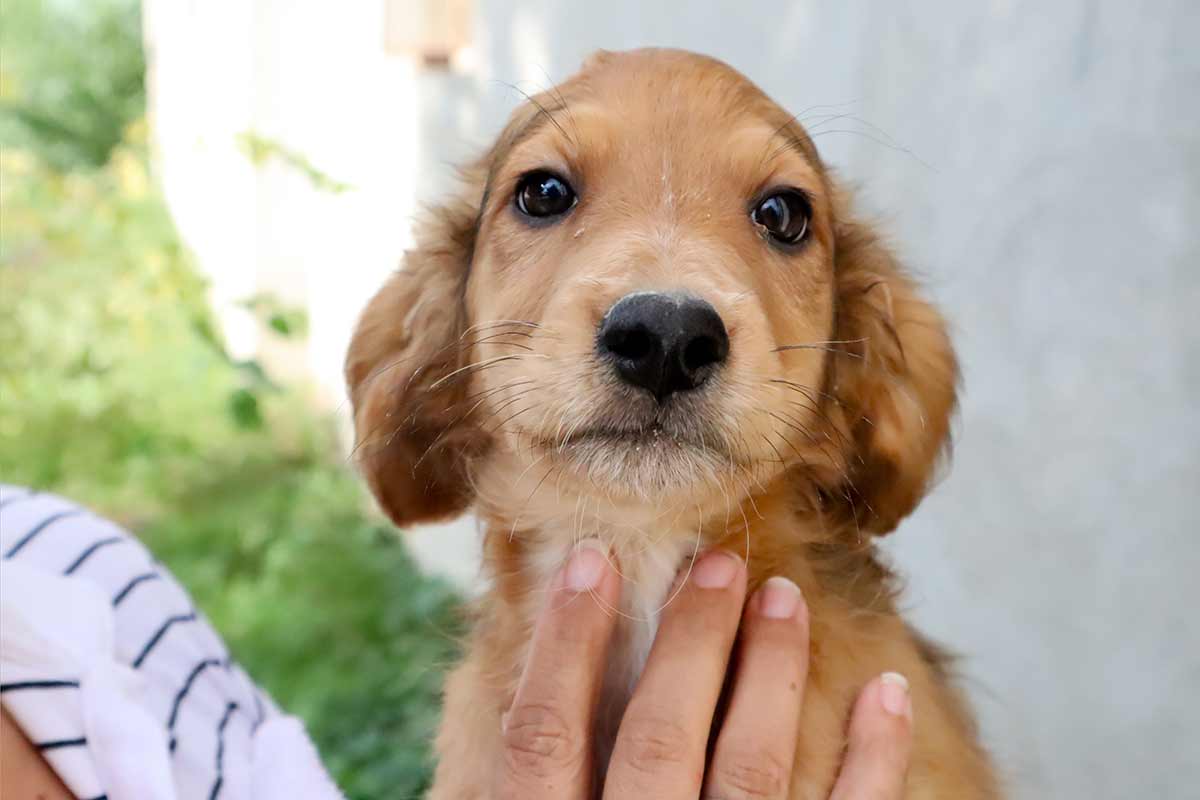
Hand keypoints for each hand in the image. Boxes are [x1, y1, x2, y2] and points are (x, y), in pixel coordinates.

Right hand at [493, 542, 912, 798]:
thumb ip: (525, 782)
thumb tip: (515, 687)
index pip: (543, 739)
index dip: (562, 644)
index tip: (587, 563)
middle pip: (655, 741)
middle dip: (686, 643)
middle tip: (714, 564)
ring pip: (748, 771)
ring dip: (769, 674)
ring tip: (782, 597)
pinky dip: (871, 760)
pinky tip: (885, 692)